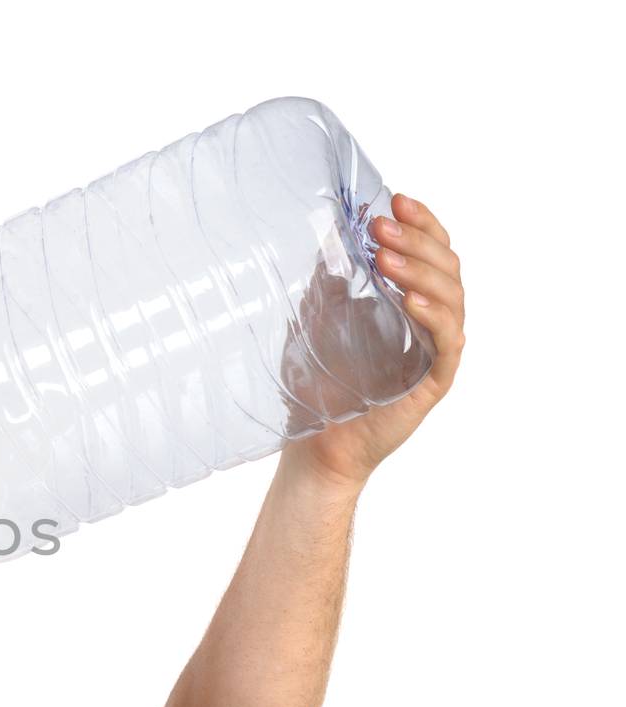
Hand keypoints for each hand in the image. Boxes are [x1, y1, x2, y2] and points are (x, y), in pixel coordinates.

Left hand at [281, 192, 466, 492]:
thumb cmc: (318, 388)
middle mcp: (430, 323)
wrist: (315, 445)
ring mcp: (436, 352)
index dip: (420, 223)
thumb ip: (328, 282)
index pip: (431, 252)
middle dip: (416, 240)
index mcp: (409, 303)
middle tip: (381, 226)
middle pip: (446, 267)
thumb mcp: (315, 322)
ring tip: (386, 257)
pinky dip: (431, 315)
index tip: (394, 200)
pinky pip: (447, 342)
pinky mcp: (435, 381)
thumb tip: (330, 235)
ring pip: (451, 297)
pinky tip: (408, 300)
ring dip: (420, 271)